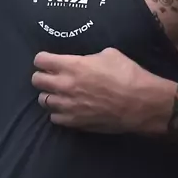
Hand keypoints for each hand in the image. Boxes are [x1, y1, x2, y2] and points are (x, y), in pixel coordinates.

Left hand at [32, 47, 165, 133]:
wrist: (140, 103)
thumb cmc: (127, 74)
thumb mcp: (109, 54)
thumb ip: (89, 57)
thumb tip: (84, 61)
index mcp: (72, 65)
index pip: (41, 60)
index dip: (43, 59)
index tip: (48, 60)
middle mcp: (64, 85)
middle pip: (36, 80)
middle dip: (42, 76)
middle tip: (51, 76)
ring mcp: (68, 106)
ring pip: (43, 100)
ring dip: (49, 95)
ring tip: (59, 93)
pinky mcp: (75, 122)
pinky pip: (54, 117)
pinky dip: (58, 112)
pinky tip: (68, 108)